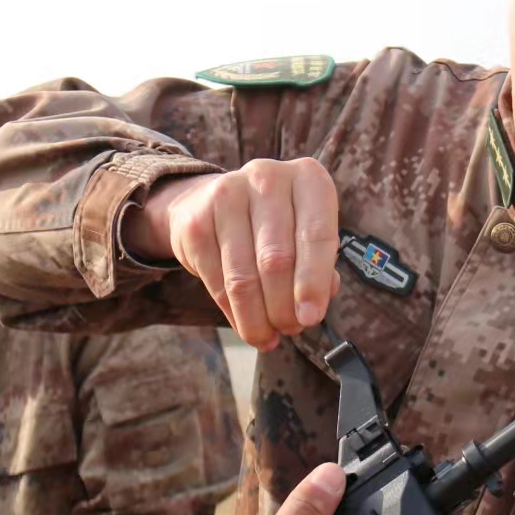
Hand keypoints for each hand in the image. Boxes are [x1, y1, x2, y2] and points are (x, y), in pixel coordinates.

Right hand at [124, 159, 340, 350]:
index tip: (311, 318)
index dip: (314, 282)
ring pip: (243, 276)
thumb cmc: (276, 223)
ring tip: (267, 336)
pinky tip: (245, 324)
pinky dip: (233, 313)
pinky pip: (217, 282)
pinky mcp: (195, 223)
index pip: (317, 235)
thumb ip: (320, 266)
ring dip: (256, 317)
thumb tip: (312, 307)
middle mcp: (267, 178)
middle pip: (276, 259)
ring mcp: (226, 196)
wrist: (212, 200)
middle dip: (283, 307)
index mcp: (307, 178)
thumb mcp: (306, 232)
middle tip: (290, 330)